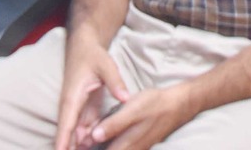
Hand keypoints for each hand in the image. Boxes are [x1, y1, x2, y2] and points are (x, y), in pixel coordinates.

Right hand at [54, 37, 125, 149]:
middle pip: (69, 134)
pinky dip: (88, 141)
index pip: (66, 124)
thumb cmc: (92, 55)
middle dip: (69, 148)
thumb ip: (115, 82)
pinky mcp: (84, 110)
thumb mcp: (105, 65)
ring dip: (79, 147)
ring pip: (76, 134)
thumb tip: (125, 98)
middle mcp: (71, 107)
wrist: (84, 47)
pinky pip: (85, 129)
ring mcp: (77, 109)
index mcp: (73, 98)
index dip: (63, 141)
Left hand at [84, 81, 199, 149]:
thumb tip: (94, 137)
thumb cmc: (154, 104)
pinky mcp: (138, 145)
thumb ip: (114, 124)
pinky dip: (110, 147)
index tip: (73, 149)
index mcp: (125, 144)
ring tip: (85, 144)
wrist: (177, 106)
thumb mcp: (133, 110)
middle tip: (77, 146)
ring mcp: (135, 149)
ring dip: (101, 148)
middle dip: (92, 149)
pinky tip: (102, 140)